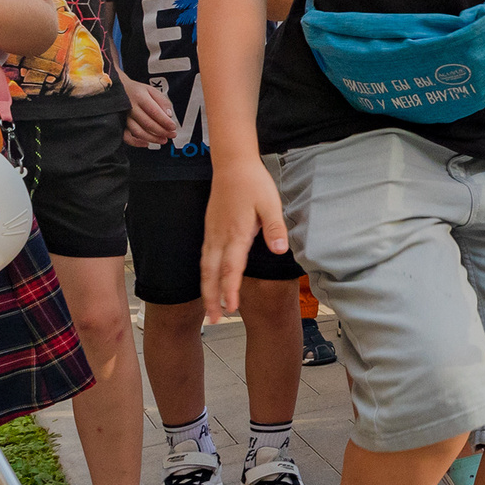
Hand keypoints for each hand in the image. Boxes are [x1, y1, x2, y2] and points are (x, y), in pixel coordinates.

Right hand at [121, 75, 178, 146]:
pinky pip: (126, 136)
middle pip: (147, 123)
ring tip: (163, 140)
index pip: (155, 112)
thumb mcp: (152, 90)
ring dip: (152, 138)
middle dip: (162, 131)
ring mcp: (124, 117)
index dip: (165, 122)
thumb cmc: (137, 91)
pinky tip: (146, 143)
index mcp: (140, 97)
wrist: (119, 90)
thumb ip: (162, 102)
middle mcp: (130, 107)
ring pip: (138, 132)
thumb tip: (169, 115)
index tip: (173, 127)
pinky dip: (136, 142)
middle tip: (171, 134)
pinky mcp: (120, 124)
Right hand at [200, 158, 286, 322]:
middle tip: (214, 320)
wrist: (232, 164)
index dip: (230, 290)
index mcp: (236, 234)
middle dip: (212, 298)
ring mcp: (212, 233)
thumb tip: (280, 250)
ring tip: (210, 308)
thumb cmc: (253, 183)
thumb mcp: (270, 204)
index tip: (230, 309)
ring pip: (204, 267)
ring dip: (206, 288)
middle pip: (211, 274)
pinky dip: (204, 273)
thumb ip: (274, 228)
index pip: (231, 269)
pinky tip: (207, 281)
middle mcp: (220, 237)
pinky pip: (204, 256)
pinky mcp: (210, 228)